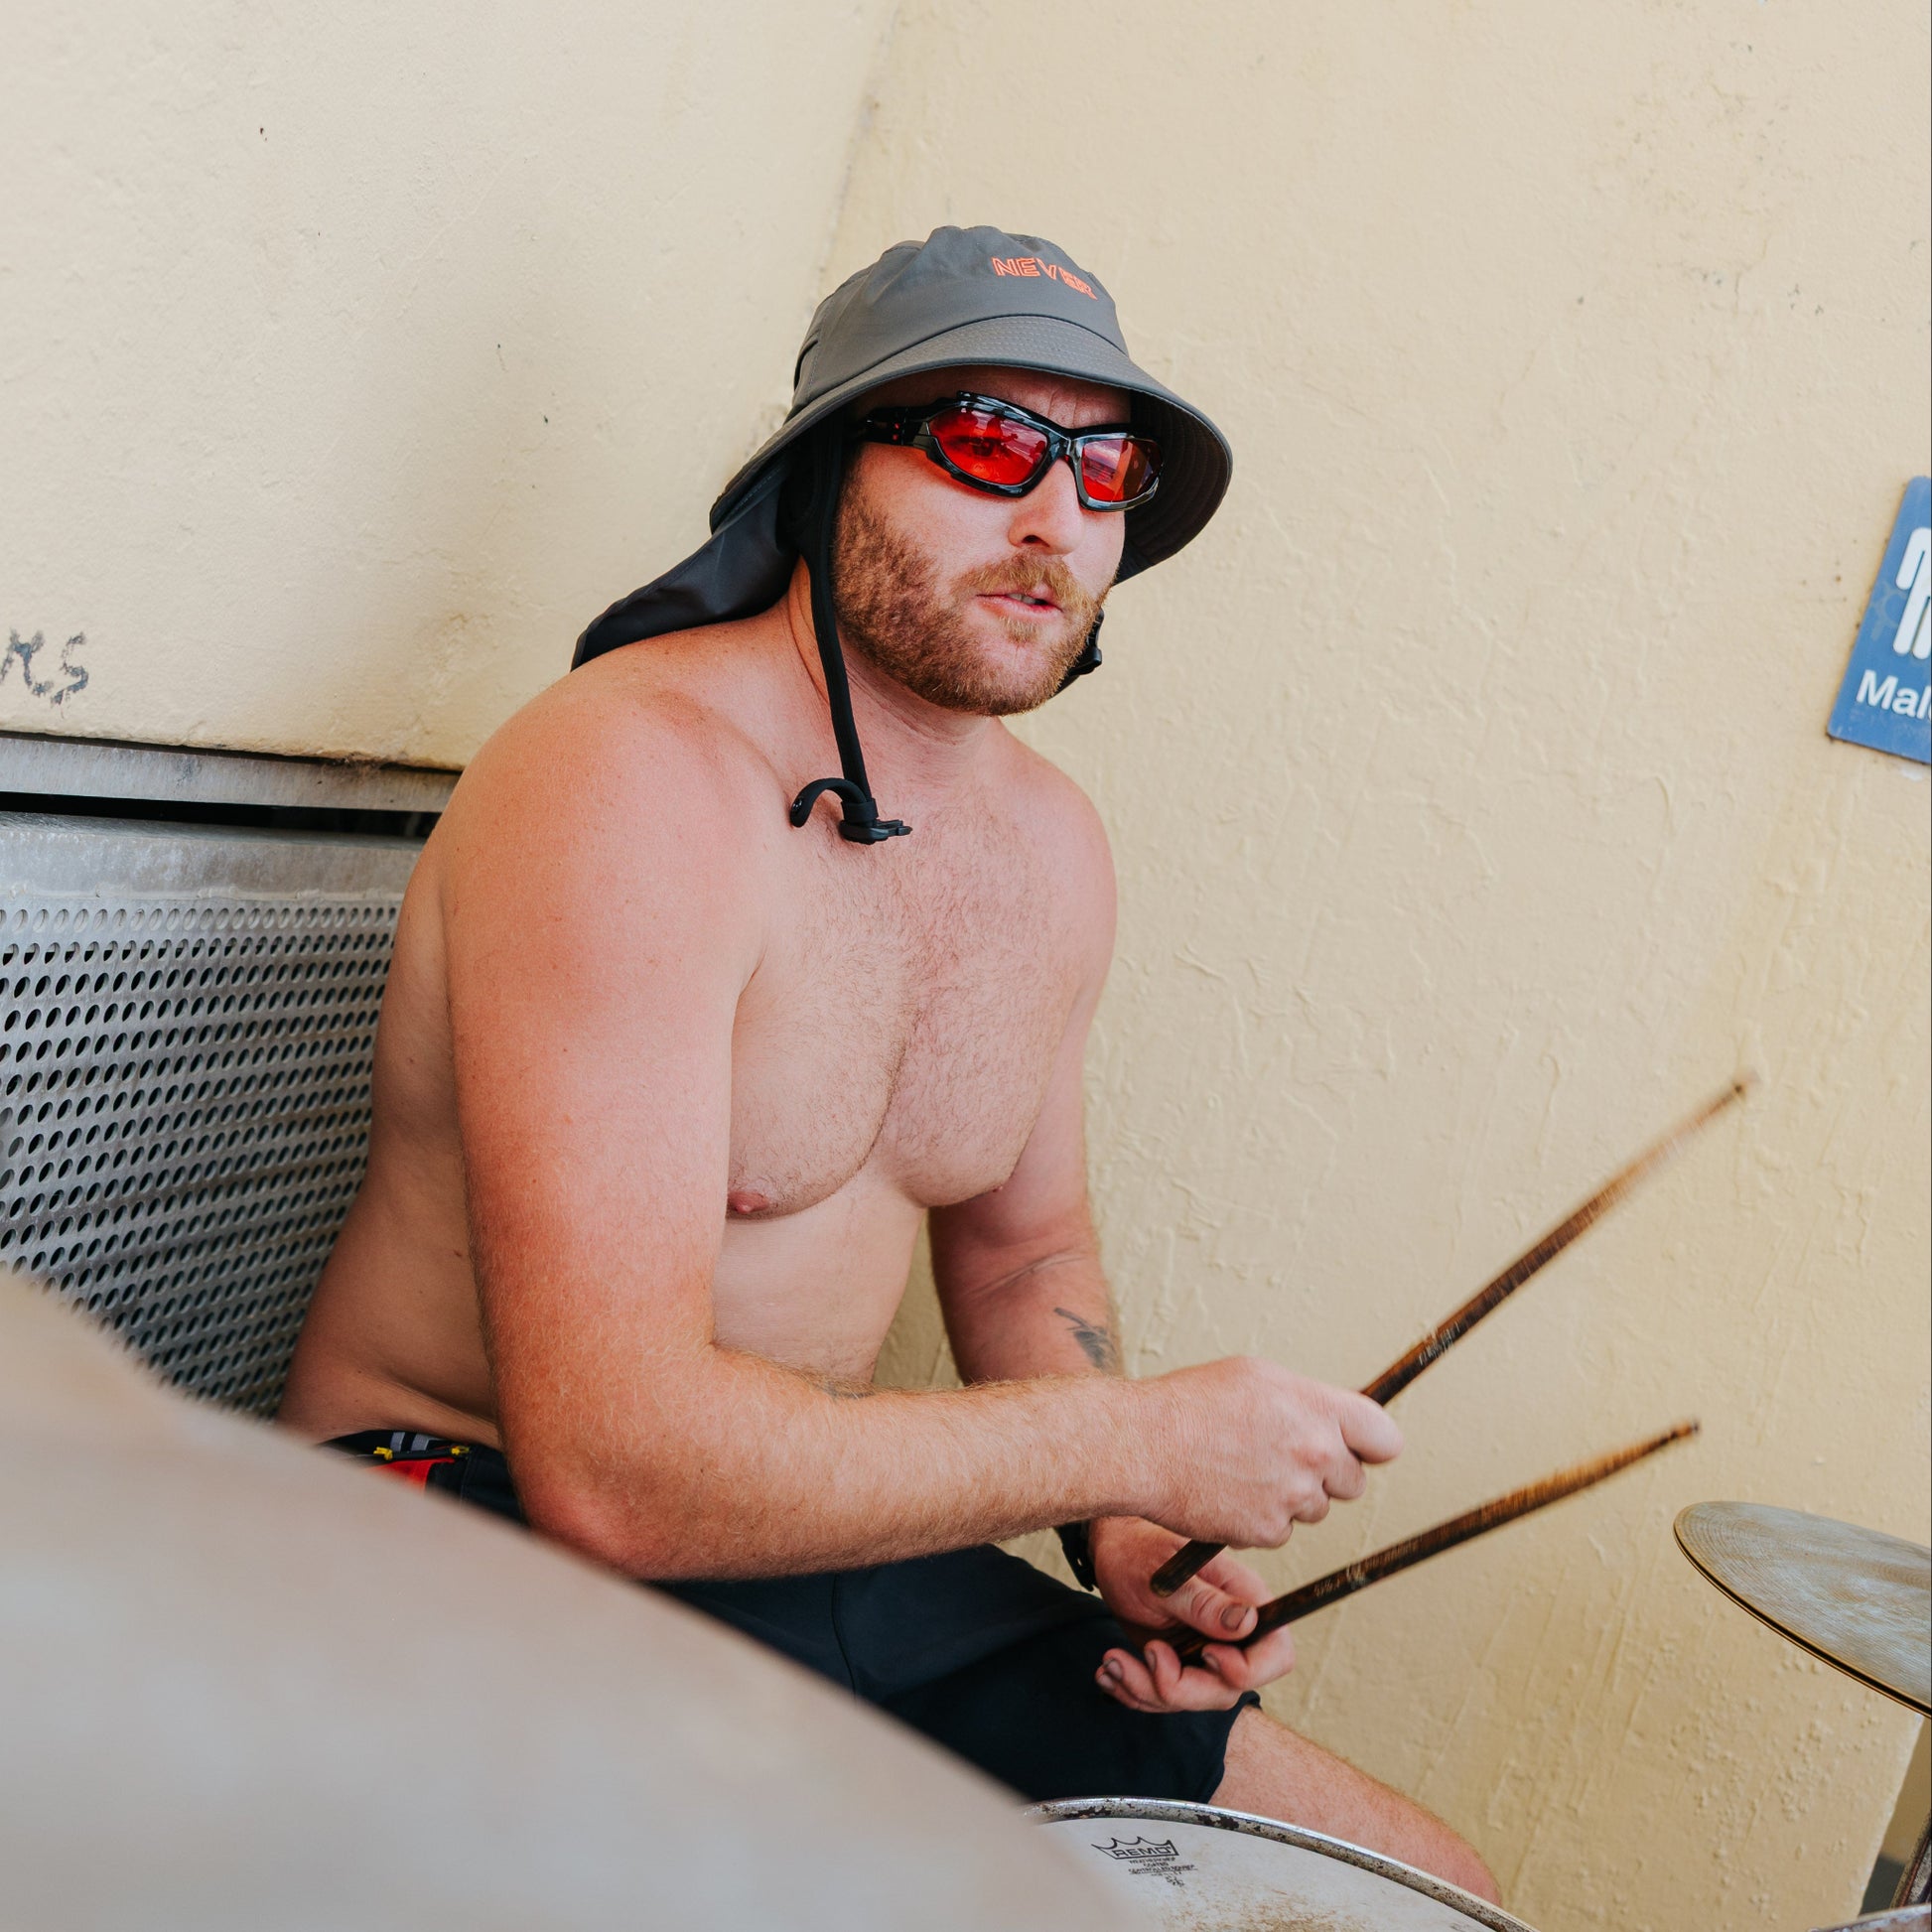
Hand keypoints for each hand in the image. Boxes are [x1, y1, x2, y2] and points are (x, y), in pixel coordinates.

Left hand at [1087, 1516, 1294, 1711]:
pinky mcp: (1178, 1666)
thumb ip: (1204, 1603)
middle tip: (1149, 1653)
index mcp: (1244, 1600)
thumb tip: (1248, 1621)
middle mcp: (1231, 1633)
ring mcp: (1205, 1653)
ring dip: (1147, 1690)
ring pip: (1193, 1699)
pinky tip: (1109, 1672)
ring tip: (1112, 1662)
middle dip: (1182, 1687)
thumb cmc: (1140, 1551)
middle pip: (1229, 1689)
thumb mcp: (1167, 1577)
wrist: (1112, 1552)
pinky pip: (1164, 1699)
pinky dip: (1134, 1692)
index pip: (1276, 1655)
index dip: (1248, 1670)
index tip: (1207, 1655)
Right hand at [1140, 1358, 1401, 1548]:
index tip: (1359, 1448)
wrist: (1143, 1444)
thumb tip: (1331, 1420)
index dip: (1372, 1446)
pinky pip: (1281, 1531)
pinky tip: (1229, 1493)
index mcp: (1317, 1410)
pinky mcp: (1268, 1531)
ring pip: (1315, 1508)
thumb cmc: (1191, 1404)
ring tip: (1244, 1471)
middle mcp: (1314, 1454)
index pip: (1385, 1439)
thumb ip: (1306, 1401)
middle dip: (1326, 1475)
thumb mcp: (1257, 1377)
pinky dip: (1260, 1519)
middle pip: (1353, 1482)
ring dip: (1290, 1498)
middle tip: (1284, 1459)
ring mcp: (1293, 1496)